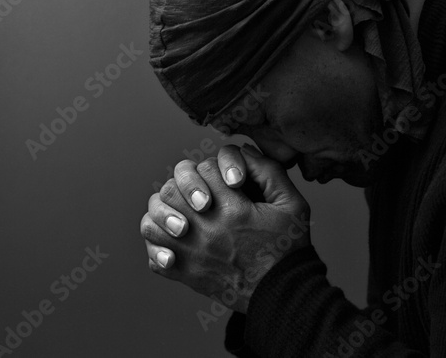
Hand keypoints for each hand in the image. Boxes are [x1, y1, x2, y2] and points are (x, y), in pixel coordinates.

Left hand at [140, 144, 310, 313]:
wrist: (282, 294)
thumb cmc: (287, 248)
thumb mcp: (293, 204)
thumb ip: (270, 172)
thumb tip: (245, 152)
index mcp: (232, 210)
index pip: (205, 169)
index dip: (215, 168)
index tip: (229, 182)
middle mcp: (206, 230)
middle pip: (170, 191)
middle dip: (184, 184)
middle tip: (201, 194)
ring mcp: (191, 254)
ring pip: (153, 222)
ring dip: (164, 212)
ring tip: (182, 214)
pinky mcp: (186, 275)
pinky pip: (154, 257)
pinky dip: (157, 246)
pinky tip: (174, 242)